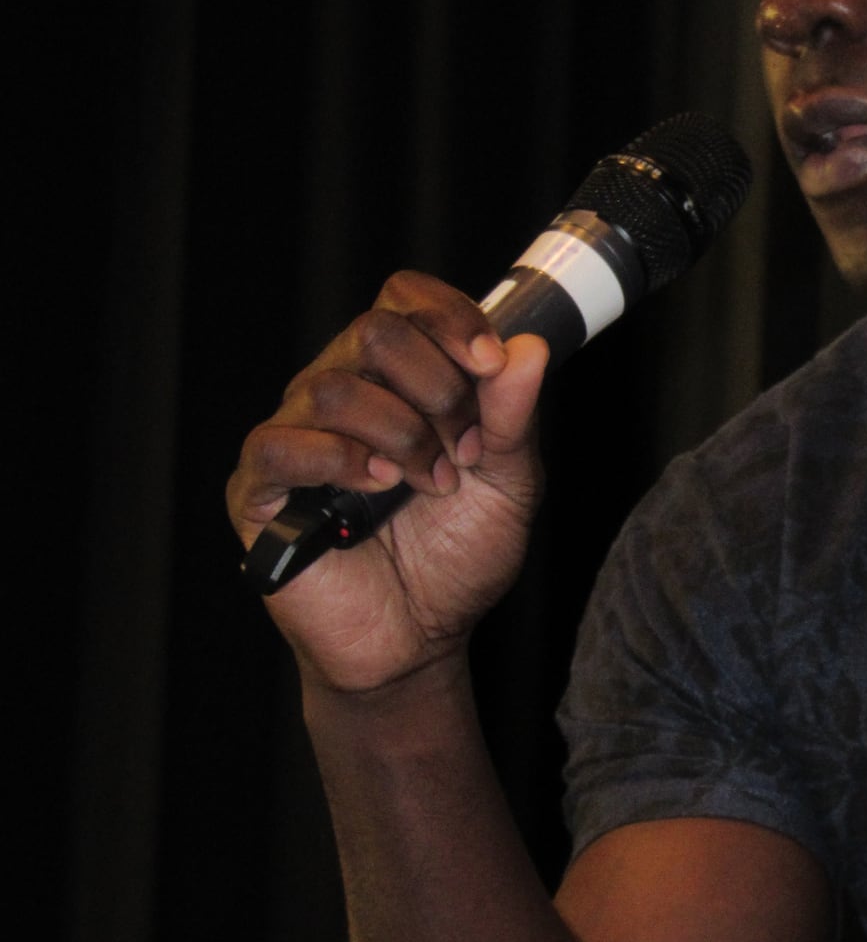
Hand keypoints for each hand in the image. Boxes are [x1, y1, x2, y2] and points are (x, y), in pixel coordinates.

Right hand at [228, 272, 547, 690]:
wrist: (419, 642)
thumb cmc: (456, 558)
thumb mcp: (509, 485)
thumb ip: (514, 417)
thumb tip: (529, 347)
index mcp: (398, 379)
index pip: (404, 299)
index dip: (450, 316)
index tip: (491, 362)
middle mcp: (342, 393)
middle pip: (374, 331)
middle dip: (437, 389)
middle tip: (464, 450)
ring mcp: (297, 437)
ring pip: (334, 385)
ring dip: (401, 434)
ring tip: (429, 485)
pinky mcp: (261, 490)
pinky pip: (280, 443)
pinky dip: (337, 458)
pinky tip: (375, 487)